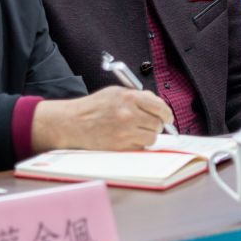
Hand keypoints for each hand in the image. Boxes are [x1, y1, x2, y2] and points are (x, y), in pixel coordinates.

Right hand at [31, 87, 171, 152]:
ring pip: (151, 138)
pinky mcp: (120, 146)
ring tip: (137, 131)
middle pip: (158, 124)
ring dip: (148, 135)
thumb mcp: (115, 92)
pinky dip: (137, 144)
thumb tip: (156, 103)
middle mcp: (129, 115)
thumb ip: (137, 96)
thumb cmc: (93, 107)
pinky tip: (127, 137)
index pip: (160, 106)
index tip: (167, 117)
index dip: (166, 113)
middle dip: (157, 125)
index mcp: (129, 98)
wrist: (73, 122)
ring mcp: (125, 132)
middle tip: (151, 124)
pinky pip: (139, 147)